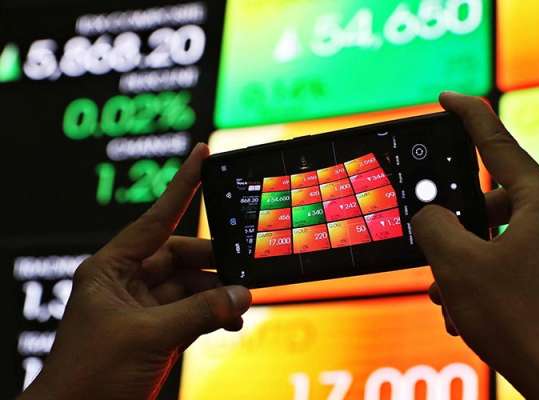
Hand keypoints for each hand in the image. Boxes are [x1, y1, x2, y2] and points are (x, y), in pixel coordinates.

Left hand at [20, 143, 251, 399]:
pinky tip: (232, 321)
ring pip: (192, 287)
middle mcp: (128, 282)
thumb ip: (200, 312)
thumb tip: (242, 295)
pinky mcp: (157, 332)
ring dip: (218, 294)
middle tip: (246, 266)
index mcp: (112, 268)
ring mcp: (144, 308)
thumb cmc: (90, 375)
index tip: (202, 155)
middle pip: (182, 257)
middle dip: (215, 262)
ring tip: (243, 301)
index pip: (156, 218)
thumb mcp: (148, 335)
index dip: (183, 186)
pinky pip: (193, 312)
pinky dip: (214, 315)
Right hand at [412, 92, 538, 398]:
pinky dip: (480, 279)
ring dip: (461, 263)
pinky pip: (506, 261)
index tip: (447, 98)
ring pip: (491, 238)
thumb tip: (430, 217)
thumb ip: (433, 226)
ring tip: (447, 296)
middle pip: (486, 202)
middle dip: (452, 227)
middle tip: (431, 248)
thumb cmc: (518, 318)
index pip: (495, 141)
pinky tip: (466, 311)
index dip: (466, 115)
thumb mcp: (457, 265)